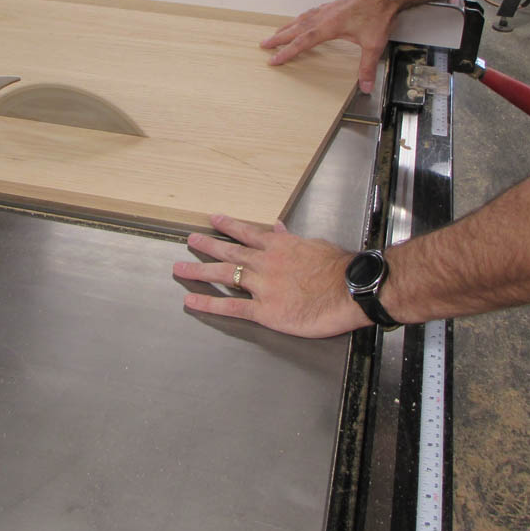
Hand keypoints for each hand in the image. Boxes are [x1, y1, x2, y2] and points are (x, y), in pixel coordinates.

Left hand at [173, 215, 369, 337]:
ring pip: (224, 276)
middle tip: (190, 241)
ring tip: (179, 269)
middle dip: (206, 246)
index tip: (213, 219)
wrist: (349, 289)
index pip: (247, 233)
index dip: (228, 226)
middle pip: (229, 253)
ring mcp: (263, 286)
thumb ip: (292, 239)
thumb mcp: (314, 244)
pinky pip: (232, 306)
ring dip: (199, 271)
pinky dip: (209, 304)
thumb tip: (278, 228)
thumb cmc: (338, 267)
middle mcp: (265, 263)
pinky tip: (192, 302)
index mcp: (278, 246)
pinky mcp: (266, 310)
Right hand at [259, 0, 396, 92]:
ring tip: (277, 33)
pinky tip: (302, 20)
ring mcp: (328, 9)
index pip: (303, 42)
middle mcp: (325, 16)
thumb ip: (367, 67)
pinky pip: (311, 12)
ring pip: (302, 18)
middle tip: (264, 44)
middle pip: (296, 28)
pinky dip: (301, 18)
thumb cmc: (378, 15)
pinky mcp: (334, 5)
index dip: (287, 52)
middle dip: (279, 38)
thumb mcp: (373, 45)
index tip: (274, 59)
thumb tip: (366, 86)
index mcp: (329, 26)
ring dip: (287, 27)